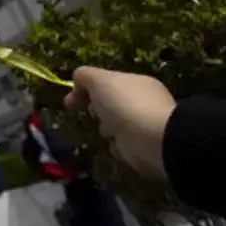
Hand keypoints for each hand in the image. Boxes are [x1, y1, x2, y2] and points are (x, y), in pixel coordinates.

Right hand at [63, 66, 176, 181]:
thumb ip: (85, 76)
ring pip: (112, 127)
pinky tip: (120, 145)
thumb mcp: (100, 81)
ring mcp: (144, 126)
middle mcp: (141, 103)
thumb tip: (77, 83)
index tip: (70, 102)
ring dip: (106, 129)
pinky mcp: (143, 148)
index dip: (86, 90)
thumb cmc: (126, 105)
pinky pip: (120, 147)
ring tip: (111, 131)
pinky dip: (117, 147)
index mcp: (135, 83)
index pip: (106, 83)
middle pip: (108, 105)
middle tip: (96, 114)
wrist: (154, 140)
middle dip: (97, 111)